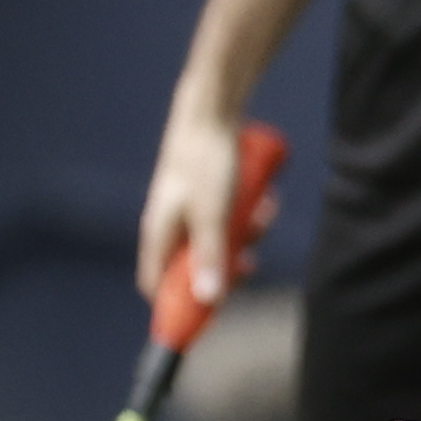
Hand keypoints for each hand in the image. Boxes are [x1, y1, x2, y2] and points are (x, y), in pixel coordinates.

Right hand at [137, 104, 243, 302]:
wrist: (213, 109)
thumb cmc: (205, 159)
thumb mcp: (213, 214)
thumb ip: (211, 256)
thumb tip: (209, 298)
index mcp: (158, 233)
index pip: (157, 284)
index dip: (180, 304)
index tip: (211, 311)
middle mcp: (169, 223)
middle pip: (196, 266)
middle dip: (228, 262)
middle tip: (250, 260)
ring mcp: (190, 208)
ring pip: (221, 239)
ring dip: (246, 232)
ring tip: (261, 212)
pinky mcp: (210, 193)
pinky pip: (232, 216)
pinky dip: (249, 212)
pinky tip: (264, 199)